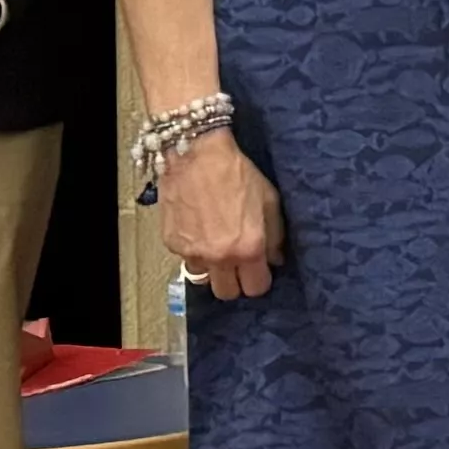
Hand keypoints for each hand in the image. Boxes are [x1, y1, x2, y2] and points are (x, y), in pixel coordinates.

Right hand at [157, 140, 283, 300]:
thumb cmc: (236, 174)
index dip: (260, 280)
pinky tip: (201, 229)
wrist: (196, 155)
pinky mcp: (172, 244)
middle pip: (228, 293)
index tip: (260, 270)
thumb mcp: (269, 201)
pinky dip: (195, 251)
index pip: (256, 288)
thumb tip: (275, 259)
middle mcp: (219, 256)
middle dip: (236, 282)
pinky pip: (187, 259)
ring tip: (218, 244)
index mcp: (248, 248)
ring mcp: (192, 252)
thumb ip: (276, 236)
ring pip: (205, 278)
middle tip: (239, 264)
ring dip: (213, 267)